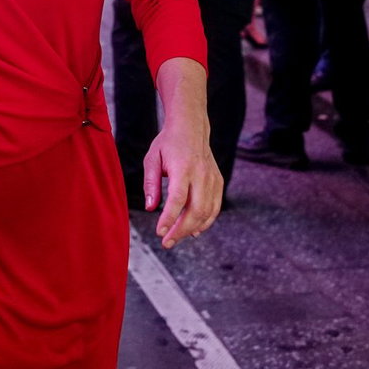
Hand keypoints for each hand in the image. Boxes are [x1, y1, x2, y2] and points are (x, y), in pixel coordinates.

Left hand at [143, 120, 223, 249]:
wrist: (191, 126)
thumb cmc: (168, 143)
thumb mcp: (152, 159)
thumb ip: (150, 184)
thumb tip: (150, 208)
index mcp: (183, 167)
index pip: (178, 199)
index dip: (169, 218)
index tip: (160, 232)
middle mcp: (201, 174)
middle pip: (196, 210)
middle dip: (181, 230)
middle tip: (166, 242)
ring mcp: (212, 178)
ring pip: (207, 212)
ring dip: (192, 229)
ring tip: (175, 237)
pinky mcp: (218, 181)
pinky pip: (215, 207)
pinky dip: (206, 222)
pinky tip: (194, 230)